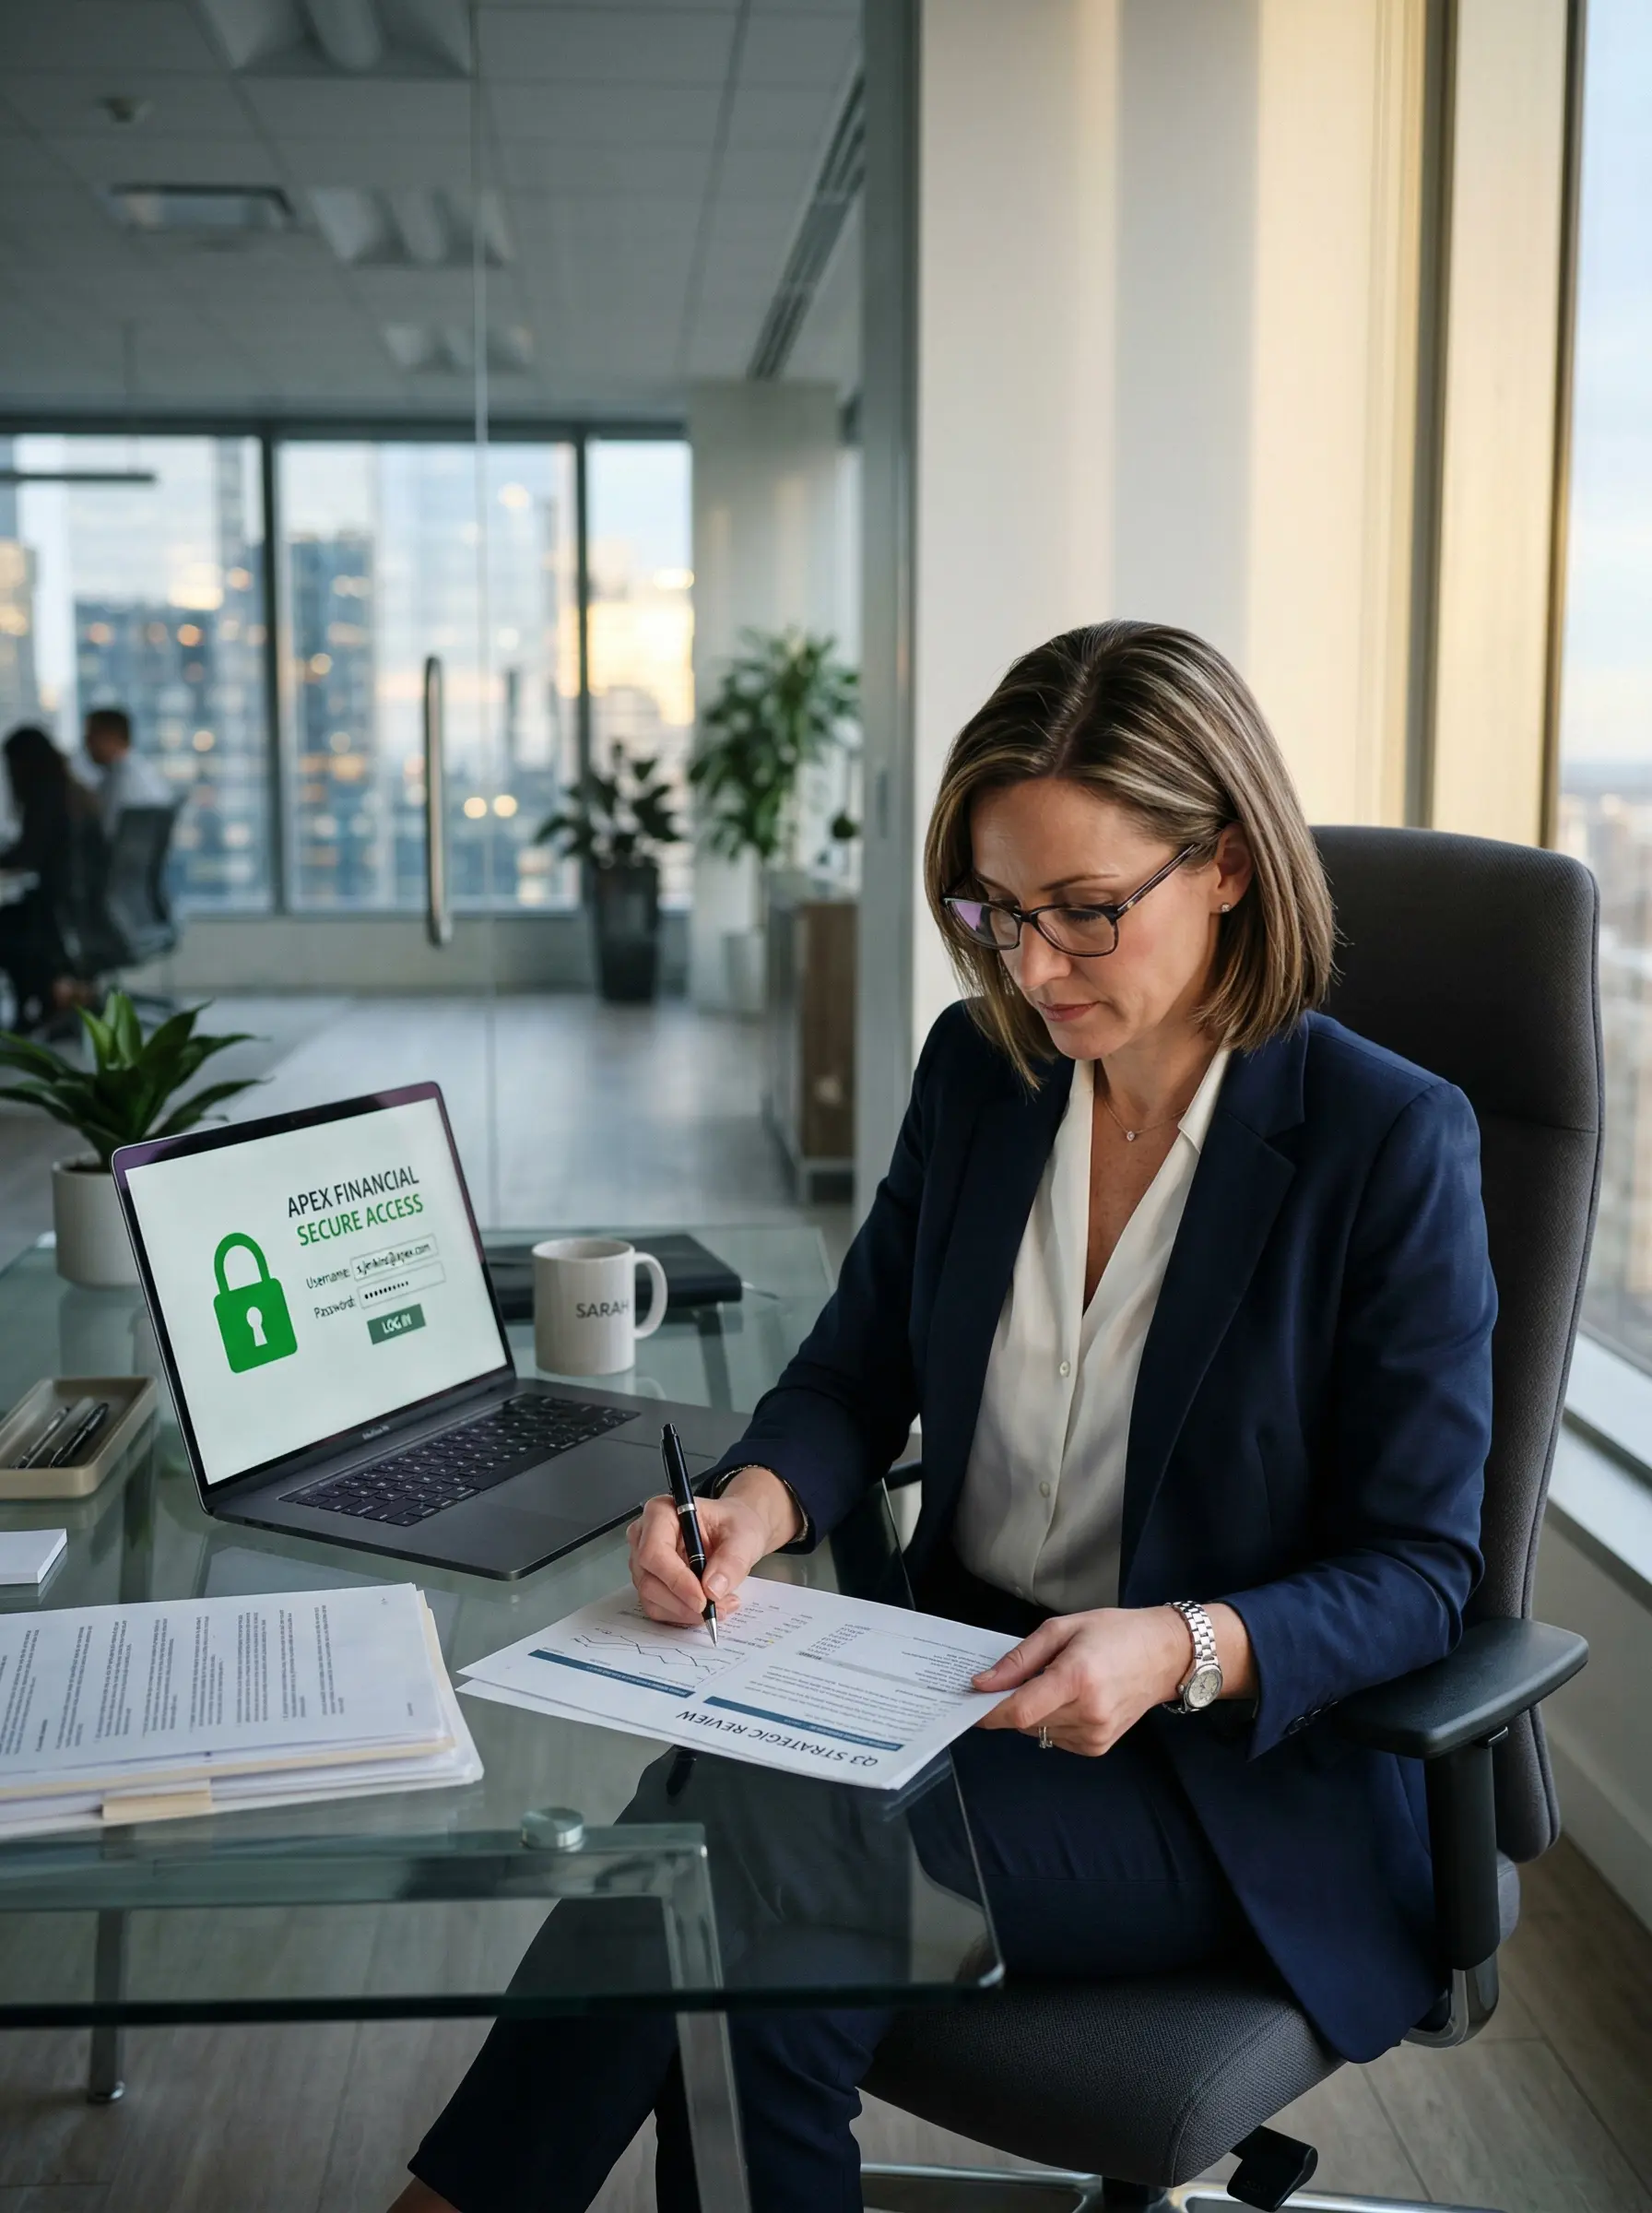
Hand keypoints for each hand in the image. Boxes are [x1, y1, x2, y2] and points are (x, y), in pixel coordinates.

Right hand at [627, 1467, 800, 1626]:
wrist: (735, 1533)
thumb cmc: (735, 1525)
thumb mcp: (744, 1536)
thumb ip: (731, 1560)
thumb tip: (712, 1589)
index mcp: (661, 1512)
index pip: (654, 1551)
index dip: (676, 1579)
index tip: (702, 1599)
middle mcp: (644, 1536)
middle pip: (649, 1579)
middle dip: (683, 1602)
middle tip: (717, 1608)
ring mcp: (643, 1562)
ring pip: (652, 1598)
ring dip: (686, 1611)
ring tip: (721, 1605)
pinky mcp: (649, 1582)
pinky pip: (657, 1608)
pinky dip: (683, 1615)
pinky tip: (708, 1606)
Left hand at [974, 1605, 1192, 1754]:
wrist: (1164, 1655)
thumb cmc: (1114, 1633)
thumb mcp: (1062, 1629)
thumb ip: (1020, 1659)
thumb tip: (983, 1683)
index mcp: (1077, 1678)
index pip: (1019, 1710)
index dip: (989, 1711)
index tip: (970, 1701)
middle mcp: (1088, 1713)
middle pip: (1024, 1722)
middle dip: (1010, 1703)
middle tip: (1019, 1677)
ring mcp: (1096, 1734)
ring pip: (1037, 1731)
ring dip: (1033, 1711)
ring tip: (1056, 1682)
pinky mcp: (1099, 1746)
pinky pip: (1055, 1738)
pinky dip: (1051, 1720)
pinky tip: (1070, 1699)